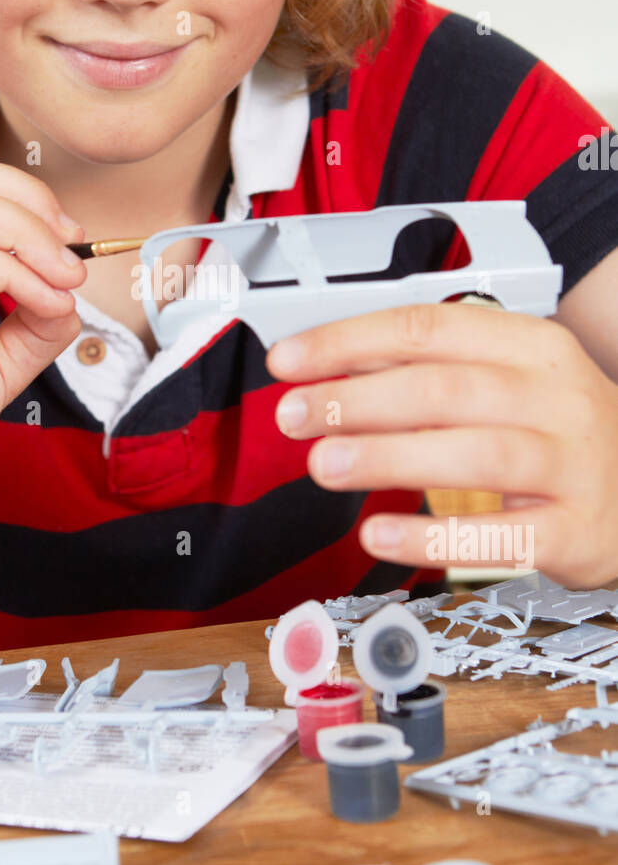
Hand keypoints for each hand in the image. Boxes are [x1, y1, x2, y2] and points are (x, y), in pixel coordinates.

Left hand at [265, 301, 617, 587]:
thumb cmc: (559, 432)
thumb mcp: (507, 382)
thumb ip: (424, 372)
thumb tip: (327, 369)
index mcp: (531, 345)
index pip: (427, 328)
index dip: (348, 342)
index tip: (289, 361)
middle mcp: (556, 396)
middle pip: (443, 388)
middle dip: (355, 399)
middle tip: (294, 415)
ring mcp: (572, 463)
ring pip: (473, 453)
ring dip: (388, 457)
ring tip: (323, 464)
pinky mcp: (575, 529)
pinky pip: (500, 536)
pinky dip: (434, 536)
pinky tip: (379, 534)